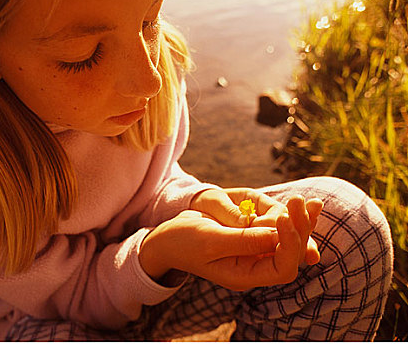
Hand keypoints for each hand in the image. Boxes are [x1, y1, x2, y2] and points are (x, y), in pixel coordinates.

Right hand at [190, 188, 322, 264]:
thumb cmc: (184, 240)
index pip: (282, 268)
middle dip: (300, 226)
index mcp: (243, 276)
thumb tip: (279, 234)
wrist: (167, 238)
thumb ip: (244, 239)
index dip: (290, 243)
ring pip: (288, 240)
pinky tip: (298, 203)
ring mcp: (254, 254)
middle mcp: (253, 268)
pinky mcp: (251, 239)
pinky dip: (288, 216)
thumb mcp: (211, 239)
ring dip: (300, 220)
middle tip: (303, 200)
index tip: (284, 216)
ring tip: (309, 200)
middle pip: (291, 253)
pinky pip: (277, 230)